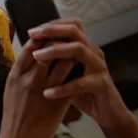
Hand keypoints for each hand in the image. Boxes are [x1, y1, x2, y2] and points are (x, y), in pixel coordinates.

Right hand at [0, 38, 73, 137]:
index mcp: (15, 75)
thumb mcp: (10, 90)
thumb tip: (31, 57)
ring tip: (77, 56)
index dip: (43, 39)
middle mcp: (29, 78)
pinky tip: (82, 72)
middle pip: (50, 48)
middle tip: (68, 44)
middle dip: (61, 43)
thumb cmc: (12, 118)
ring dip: (74, 55)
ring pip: (66, 60)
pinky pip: (74, 79)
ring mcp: (45, 89)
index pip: (31, 45)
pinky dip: (79, 73)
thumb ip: (20, 73)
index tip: (51, 39)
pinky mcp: (59, 101)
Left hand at [29, 18, 137, 137]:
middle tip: (33, 35)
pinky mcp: (102, 85)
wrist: (107, 113)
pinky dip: (63, 88)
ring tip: (37, 57)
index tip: (32, 31)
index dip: (52, 25)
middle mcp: (93, 53)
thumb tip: (31, 52)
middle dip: (52, 31)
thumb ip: (55, 62)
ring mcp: (99, 67)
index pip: (71, 26)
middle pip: (75, 32)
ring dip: (56, 51)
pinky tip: (47, 93)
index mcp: (85, 48)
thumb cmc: (83, 93)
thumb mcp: (67, 74)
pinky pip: (82, 83)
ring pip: (79, 50)